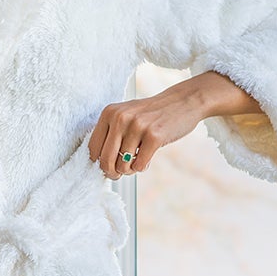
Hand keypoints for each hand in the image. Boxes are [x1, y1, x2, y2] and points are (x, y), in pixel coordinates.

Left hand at [88, 74, 247, 178]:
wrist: (184, 101)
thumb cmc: (152, 114)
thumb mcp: (126, 116)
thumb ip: (111, 135)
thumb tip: (100, 166)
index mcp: (109, 113)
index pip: (92, 148)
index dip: (98, 163)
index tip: (107, 167)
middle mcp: (120, 118)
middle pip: (105, 160)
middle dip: (111, 173)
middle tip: (119, 174)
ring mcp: (138, 126)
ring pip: (122, 165)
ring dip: (129, 170)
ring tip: (137, 160)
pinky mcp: (154, 136)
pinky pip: (139, 165)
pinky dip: (142, 167)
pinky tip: (147, 158)